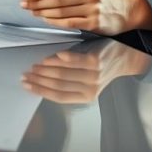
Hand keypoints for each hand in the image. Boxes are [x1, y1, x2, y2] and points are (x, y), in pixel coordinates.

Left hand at [20, 0, 151, 33]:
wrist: (126, 11)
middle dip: (38, 3)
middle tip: (25, 5)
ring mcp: (93, 9)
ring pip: (62, 11)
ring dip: (44, 12)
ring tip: (33, 12)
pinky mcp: (94, 23)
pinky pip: (70, 23)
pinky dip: (55, 22)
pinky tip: (46, 20)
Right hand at [21, 42, 150, 103]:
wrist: (125, 56)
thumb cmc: (101, 66)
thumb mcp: (85, 79)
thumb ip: (67, 81)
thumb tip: (41, 78)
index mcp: (86, 96)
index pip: (58, 96)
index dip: (40, 91)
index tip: (26, 85)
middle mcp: (90, 88)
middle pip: (58, 85)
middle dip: (39, 80)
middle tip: (26, 74)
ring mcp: (93, 75)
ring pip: (63, 73)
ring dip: (46, 69)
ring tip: (35, 65)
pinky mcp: (96, 61)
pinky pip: (75, 60)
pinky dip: (63, 58)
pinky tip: (54, 55)